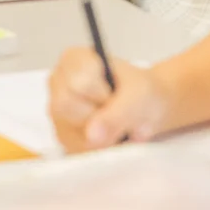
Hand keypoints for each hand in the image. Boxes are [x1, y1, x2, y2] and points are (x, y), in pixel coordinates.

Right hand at [48, 45, 171, 149]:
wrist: (151, 108)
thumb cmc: (144, 93)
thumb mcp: (139, 96)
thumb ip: (117, 114)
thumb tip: (92, 135)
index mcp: (73, 59)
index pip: (78, 82)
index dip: (102, 94)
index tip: (115, 93)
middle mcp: (58, 83)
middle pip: (65, 106)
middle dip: (99, 116)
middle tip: (118, 111)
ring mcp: (58, 111)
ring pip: (70, 132)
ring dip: (102, 135)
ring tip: (117, 124)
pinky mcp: (64, 136)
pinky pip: (76, 149)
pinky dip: (100, 148)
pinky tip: (111, 135)